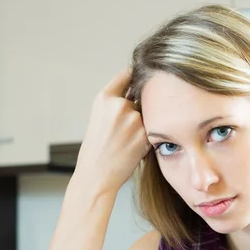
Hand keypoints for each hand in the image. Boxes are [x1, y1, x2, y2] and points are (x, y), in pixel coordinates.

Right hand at [74, 68, 149, 195]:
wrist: (97, 174)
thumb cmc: (98, 147)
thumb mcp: (100, 117)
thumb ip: (117, 102)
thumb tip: (141, 89)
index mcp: (104, 98)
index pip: (127, 75)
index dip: (137, 75)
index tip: (146, 74)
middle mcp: (119, 105)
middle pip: (141, 99)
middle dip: (138, 110)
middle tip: (124, 130)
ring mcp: (134, 120)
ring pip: (148, 116)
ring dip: (143, 126)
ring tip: (126, 142)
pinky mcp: (146, 135)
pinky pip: (152, 130)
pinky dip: (146, 138)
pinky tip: (132, 148)